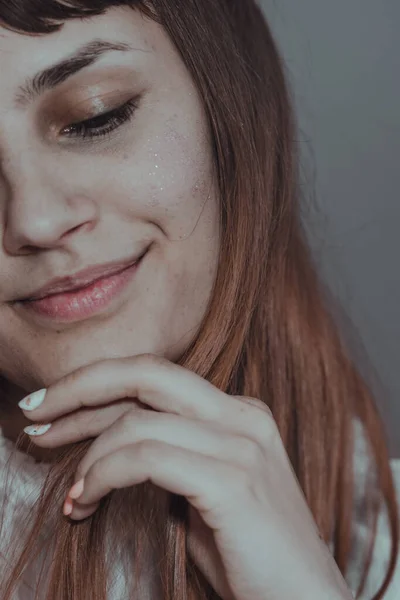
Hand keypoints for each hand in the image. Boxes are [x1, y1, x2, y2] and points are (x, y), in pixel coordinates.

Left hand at [20, 354, 352, 599]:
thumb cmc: (248, 554)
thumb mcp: (202, 491)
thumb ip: (168, 456)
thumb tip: (106, 443)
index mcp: (238, 411)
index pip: (153, 379)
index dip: (95, 388)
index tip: (51, 409)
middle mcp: (242, 415)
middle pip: (146, 372)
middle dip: (80, 387)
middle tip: (33, 413)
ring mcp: (242, 444)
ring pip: (138, 420)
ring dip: (89, 455)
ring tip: (73, 495)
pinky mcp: (233, 481)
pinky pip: (147, 458)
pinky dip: (104, 475)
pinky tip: (87, 501)